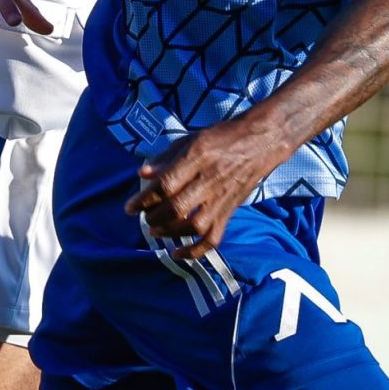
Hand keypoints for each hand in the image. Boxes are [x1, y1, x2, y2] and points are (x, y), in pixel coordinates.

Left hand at [125, 117, 281, 258]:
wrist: (259, 142)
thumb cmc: (221, 136)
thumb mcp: (190, 138)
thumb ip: (165, 157)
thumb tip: (142, 174)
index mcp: (197, 158)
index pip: (166, 185)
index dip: (145, 199)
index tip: (129, 207)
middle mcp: (209, 181)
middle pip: (177, 208)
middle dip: (154, 217)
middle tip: (142, 218)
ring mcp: (221, 199)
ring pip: (194, 226)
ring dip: (170, 232)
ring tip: (154, 231)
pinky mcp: (230, 212)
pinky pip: (213, 238)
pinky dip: (195, 250)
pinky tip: (178, 253)